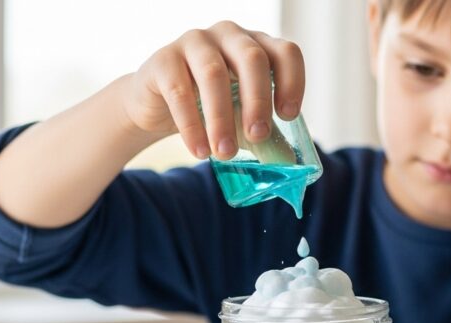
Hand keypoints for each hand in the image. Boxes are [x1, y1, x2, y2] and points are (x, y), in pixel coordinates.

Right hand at [122, 20, 304, 159]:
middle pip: (252, 58)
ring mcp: (194, 42)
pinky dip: (191, 125)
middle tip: (257, 136)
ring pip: (214, 74)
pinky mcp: (163, 58)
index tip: (287, 116)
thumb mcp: (240, 117)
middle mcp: (228, 35)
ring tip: (225, 152)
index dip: (292, 82)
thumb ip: (261, 132)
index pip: (285, 52)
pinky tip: (199, 151)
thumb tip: (287, 160)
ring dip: (222, 118)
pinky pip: (179, 90)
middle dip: (257, 100)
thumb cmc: (208, 107)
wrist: (158, 106)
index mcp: (256, 45)